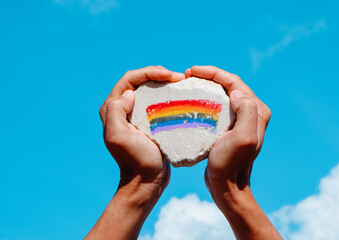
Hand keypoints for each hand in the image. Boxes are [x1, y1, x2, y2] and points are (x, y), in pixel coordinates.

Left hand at [100, 66, 183, 191]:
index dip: (149, 72)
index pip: (130, 79)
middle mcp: (121, 108)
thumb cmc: (134, 159)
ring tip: (180, 83)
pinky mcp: (147, 121)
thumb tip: (130, 93)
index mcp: (112, 108)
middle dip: (158, 74)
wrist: (146, 180)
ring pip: (149, 89)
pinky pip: (156, 101)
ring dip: (164, 83)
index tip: (169, 75)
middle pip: (140, 81)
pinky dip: (167, 95)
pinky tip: (179, 96)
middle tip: (177, 77)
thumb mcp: (119, 136)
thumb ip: (116, 111)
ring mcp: (135, 115)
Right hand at [185, 66, 280, 239]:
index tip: (193, 71)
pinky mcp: (231, 127)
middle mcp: (252, 112)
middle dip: (209, 76)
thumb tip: (237, 92)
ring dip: (207, 86)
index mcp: (257, 111)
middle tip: (188, 75)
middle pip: (229, 85)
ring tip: (189, 84)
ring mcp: (241, 120)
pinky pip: (218, 106)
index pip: (235, 82)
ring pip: (223, 94)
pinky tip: (193, 100)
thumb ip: (246, 112)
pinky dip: (206, 99)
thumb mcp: (242, 139)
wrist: (227, 186)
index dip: (213, 72)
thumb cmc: (231, 164)